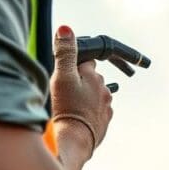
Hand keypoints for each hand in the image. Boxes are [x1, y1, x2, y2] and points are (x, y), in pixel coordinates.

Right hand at [51, 25, 112, 156]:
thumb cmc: (67, 109)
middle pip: (92, 78)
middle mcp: (104, 89)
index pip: (86, 61)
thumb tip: (66, 28)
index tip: (67, 70)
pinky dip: (90, 112)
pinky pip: (98, 111)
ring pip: (97, 95)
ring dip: (88, 97)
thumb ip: (65, 53)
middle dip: (82, 80)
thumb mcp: (61, 77)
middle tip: (68, 88)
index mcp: (93, 75)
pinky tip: (81, 116)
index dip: (75, 64)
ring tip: (76, 103)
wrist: (76, 140)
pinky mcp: (105, 121)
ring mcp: (106, 106)